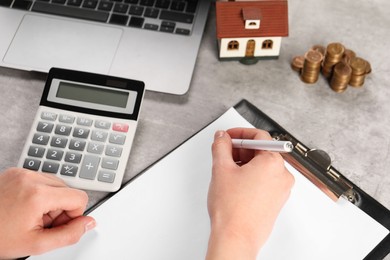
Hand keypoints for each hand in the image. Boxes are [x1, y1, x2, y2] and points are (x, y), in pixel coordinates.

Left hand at [0, 168, 95, 258]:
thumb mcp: (36, 245)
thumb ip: (69, 235)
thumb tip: (89, 223)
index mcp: (38, 194)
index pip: (79, 197)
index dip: (73, 216)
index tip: (55, 226)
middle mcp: (30, 177)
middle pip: (68, 190)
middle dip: (60, 209)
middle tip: (39, 224)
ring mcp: (21, 173)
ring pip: (56, 185)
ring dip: (50, 201)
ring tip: (30, 216)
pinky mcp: (15, 172)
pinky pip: (40, 180)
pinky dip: (38, 194)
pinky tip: (24, 207)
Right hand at [206, 128, 293, 259]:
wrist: (236, 237)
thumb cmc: (233, 209)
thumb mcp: (221, 168)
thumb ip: (221, 146)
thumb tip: (222, 137)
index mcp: (273, 163)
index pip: (259, 136)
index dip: (240, 133)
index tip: (228, 136)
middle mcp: (282, 175)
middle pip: (262, 150)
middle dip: (241, 149)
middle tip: (224, 152)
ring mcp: (281, 189)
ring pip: (262, 166)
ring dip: (245, 162)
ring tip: (227, 171)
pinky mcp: (276, 201)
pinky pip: (265, 180)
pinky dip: (251, 176)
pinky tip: (235, 183)